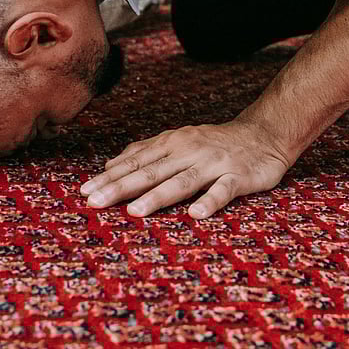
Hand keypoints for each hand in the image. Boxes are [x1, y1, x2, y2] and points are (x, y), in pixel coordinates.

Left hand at [80, 120, 291, 218]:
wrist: (264, 135)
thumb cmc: (215, 143)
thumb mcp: (178, 141)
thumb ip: (146, 152)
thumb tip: (110, 165)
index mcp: (172, 143)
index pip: (135, 162)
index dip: (109, 177)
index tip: (83, 191)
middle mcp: (189, 151)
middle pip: (151, 171)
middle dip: (121, 187)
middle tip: (94, 201)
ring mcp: (214, 163)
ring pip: (182, 181)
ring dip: (158, 196)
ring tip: (135, 211)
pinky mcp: (239, 176)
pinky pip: (223, 190)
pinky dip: (210, 201)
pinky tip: (196, 214)